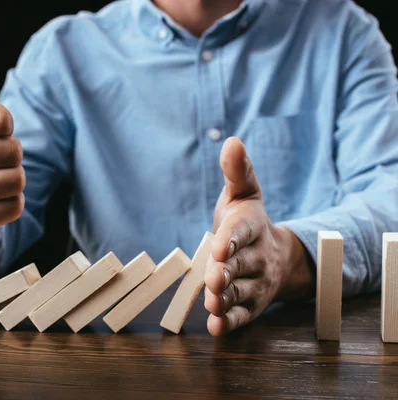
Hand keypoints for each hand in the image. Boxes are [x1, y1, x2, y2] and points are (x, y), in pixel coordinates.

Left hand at [204, 137, 314, 335]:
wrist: (277, 255)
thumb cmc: (249, 222)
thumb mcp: (244, 194)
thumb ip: (237, 171)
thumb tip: (232, 140)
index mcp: (252, 227)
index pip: (242, 232)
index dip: (231, 239)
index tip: (219, 245)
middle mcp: (257, 257)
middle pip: (242, 266)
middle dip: (227, 272)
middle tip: (214, 278)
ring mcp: (256, 283)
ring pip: (241, 293)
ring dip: (226, 299)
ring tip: (212, 304)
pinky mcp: (252, 305)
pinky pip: (243, 316)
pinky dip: (231, 323)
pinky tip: (217, 327)